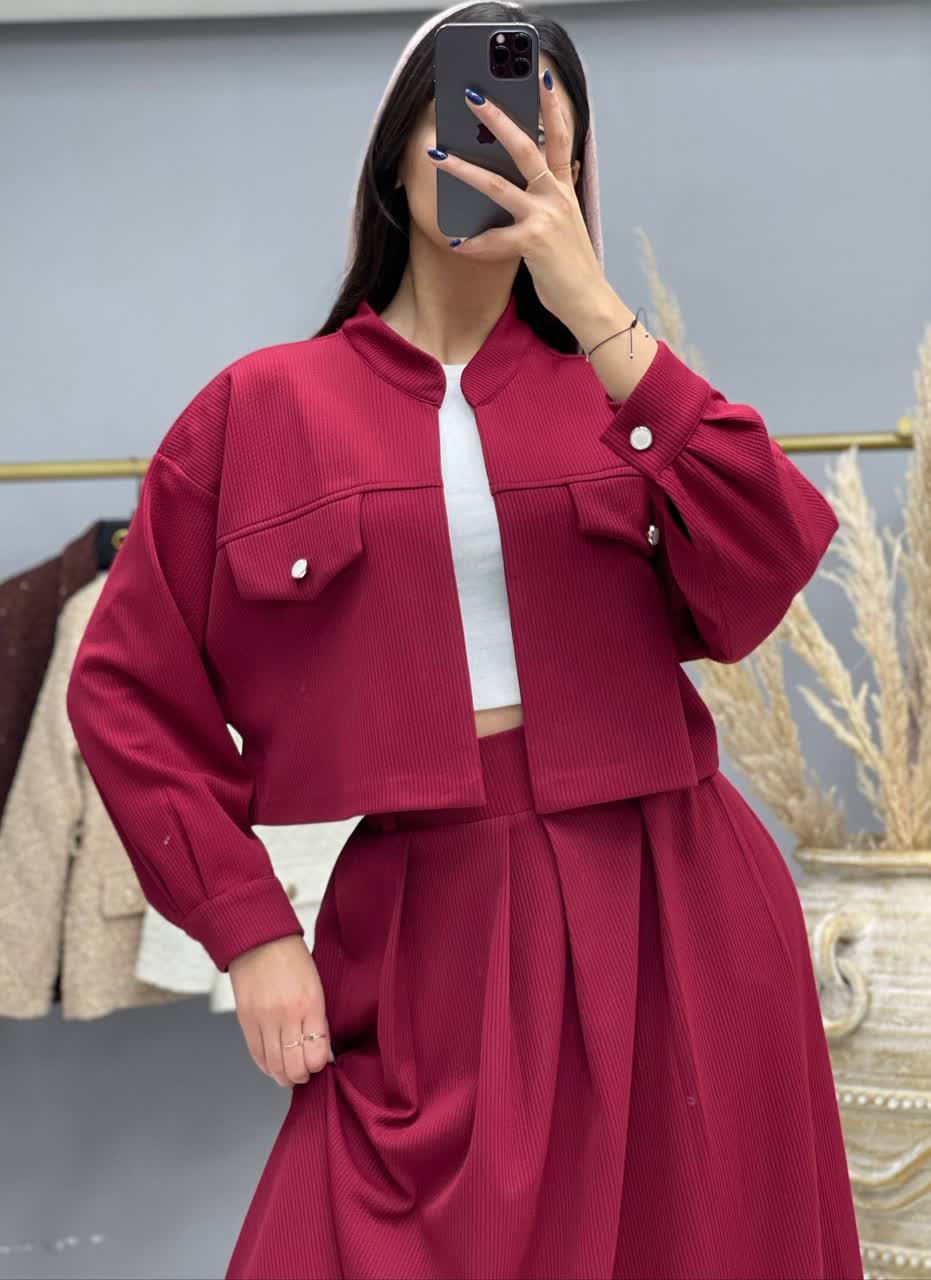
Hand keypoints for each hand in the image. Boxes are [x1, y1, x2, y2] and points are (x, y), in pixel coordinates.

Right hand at [228, 934, 335, 1087]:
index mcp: (310, 1004)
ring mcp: (263, 1020)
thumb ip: (318, 1019)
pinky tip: (273, 1066)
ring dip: (284, 1076)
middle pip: (294, 1066)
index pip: (317, 1053)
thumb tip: (322, 1050)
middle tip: (305, 1075)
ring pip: (274, 1065)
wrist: (260, 940)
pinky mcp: (245, 1020)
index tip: (321, 1063)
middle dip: (302, 1076)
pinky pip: (256, 1054)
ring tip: (290, 1075)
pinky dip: (266, 1066)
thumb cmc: (293, 959)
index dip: (320, 1065)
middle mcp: (286, 1015)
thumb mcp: (316, 986)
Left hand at [425, 69, 607, 327]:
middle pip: (525, 146)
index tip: (539, 76)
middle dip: (497, 118)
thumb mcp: (569, 223)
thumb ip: (557, 194)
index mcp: (564, 189)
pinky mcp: (534, 243)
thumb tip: (553, 166)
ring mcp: (546, 218)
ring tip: (439, 156)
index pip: (559, 136)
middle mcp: (556, 197)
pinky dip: (473, 243)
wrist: (589, 301)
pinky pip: (494, 239)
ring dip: (464, 168)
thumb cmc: (572, 267)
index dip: (550, 106)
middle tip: (472, 96)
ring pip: (498, 184)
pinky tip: (456, 243)